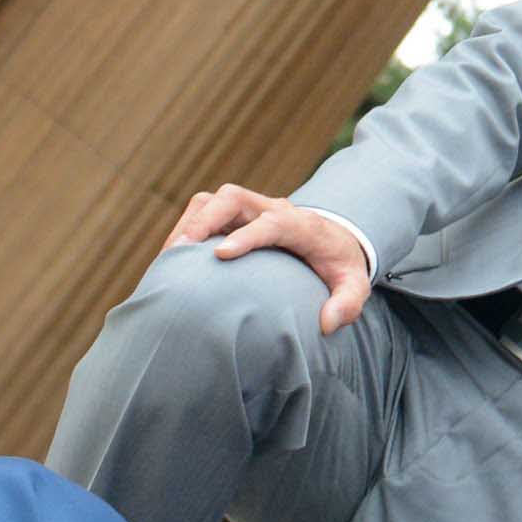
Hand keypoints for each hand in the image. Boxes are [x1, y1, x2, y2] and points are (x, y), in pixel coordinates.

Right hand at [168, 186, 371, 333]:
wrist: (335, 240)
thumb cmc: (340, 266)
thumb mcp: (354, 285)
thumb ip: (347, 303)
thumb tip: (327, 324)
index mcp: (302, 226)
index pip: (273, 222)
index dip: (247, 235)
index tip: (221, 254)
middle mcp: (273, 209)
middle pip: (234, 197)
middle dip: (206, 219)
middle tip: (180, 251)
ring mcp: (252, 210)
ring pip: (213, 200)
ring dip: (189, 223)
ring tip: (168, 258)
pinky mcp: (235, 217)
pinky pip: (204, 212)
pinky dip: (186, 230)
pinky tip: (172, 262)